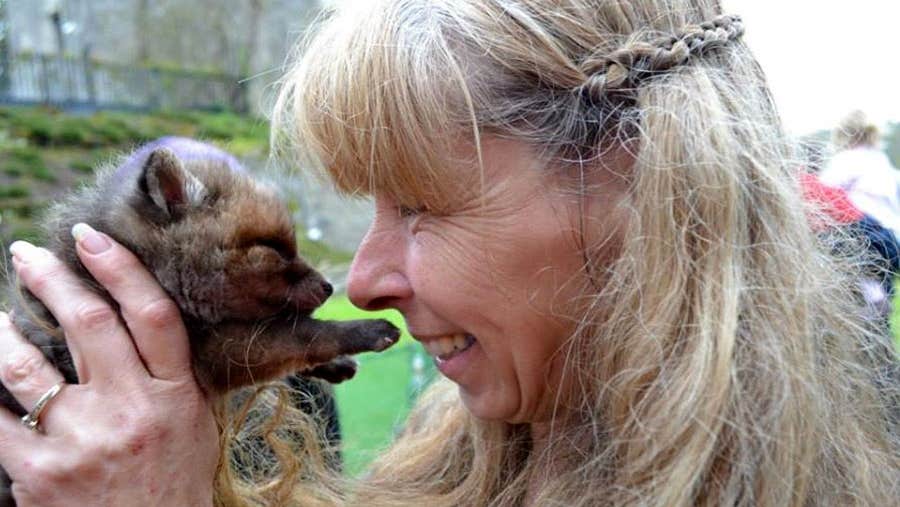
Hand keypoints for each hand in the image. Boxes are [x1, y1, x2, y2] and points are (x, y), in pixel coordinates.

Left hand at [0, 225, 216, 505]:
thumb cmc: (174, 481)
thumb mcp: (194, 422)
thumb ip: (171, 373)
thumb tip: (141, 318)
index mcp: (174, 394)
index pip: (152, 314)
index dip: (120, 268)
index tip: (91, 238)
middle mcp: (130, 409)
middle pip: (88, 323)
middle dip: (51, 278)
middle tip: (27, 254)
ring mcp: (81, 440)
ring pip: (25, 365)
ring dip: (2, 331)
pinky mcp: (39, 471)